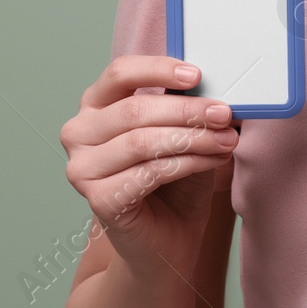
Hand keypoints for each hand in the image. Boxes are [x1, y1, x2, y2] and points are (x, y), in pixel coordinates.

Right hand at [60, 56, 239, 279]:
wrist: (168, 238)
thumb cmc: (173, 180)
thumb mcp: (182, 132)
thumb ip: (187, 107)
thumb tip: (213, 85)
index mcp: (95, 106)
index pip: (119, 74)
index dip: (158, 69)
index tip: (196, 74)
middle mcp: (79, 134)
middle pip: (134, 110)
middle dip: (188, 110)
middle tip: (224, 114)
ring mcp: (82, 169)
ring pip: (143, 141)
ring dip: (194, 138)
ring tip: (227, 140)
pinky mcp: (98, 199)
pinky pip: (150, 172)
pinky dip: (188, 162)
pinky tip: (213, 160)